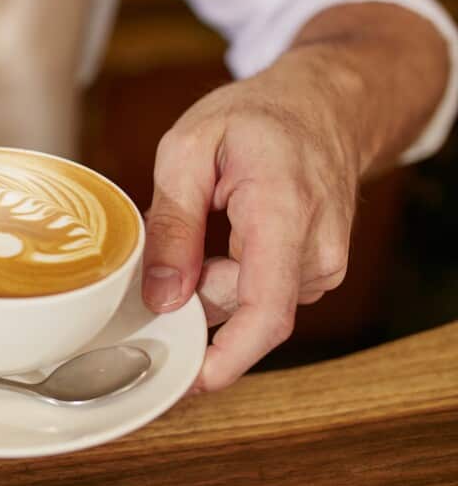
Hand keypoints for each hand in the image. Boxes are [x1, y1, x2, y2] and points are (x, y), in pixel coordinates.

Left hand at [141, 50, 363, 391]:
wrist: (322, 104)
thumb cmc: (255, 118)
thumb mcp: (188, 150)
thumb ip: (172, 224)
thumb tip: (161, 296)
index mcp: (284, 214)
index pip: (266, 311)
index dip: (227, 357)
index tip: (192, 382)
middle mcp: (316, 250)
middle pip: (243, 309)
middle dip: (195, 294)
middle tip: (171, 243)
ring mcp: (324, 264)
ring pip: (249, 304)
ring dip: (212, 281)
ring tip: (207, 221)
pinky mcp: (317, 271)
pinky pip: (262, 294)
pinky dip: (231, 277)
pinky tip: (227, 236)